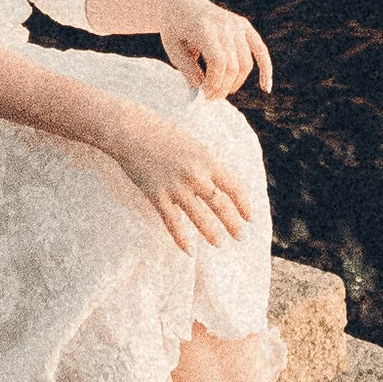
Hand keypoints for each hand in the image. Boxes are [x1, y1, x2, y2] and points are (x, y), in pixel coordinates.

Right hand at [111, 104, 254, 254]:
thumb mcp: (193, 144)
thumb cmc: (164, 133)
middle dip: (233, 223)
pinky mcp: (157, 195)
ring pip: (199, 217)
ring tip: (218, 243)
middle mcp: (195, 174)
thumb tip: (220, 183)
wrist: (132, 130)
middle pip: (220, 204)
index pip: (234, 186)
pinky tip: (189, 250)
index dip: (244, 204)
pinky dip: (181, 238)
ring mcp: (176, 186)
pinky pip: (173, 222)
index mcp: (207, 159)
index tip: (250, 217)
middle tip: (240, 237)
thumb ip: (206, 164)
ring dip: (211, 233)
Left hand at [154, 0, 273, 101]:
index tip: (202, 93)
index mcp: (204, 27)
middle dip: (222, 87)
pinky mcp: (244, 25)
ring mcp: (236, 23)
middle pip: (233, 66)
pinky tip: (265, 88)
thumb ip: (188, 71)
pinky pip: (260, 49)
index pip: (218, 61)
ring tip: (221, 91)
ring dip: (235, 83)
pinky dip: (265, 68)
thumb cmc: (175, 28)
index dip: (213, 82)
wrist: (181, 3)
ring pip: (246, 63)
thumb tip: (203, 91)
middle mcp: (224, 23)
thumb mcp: (174, 49)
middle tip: (209, 97)